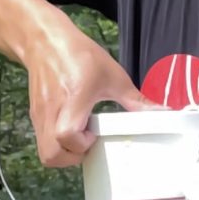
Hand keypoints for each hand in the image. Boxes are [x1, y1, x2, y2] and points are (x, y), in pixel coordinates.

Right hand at [23, 21, 152, 167]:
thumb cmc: (79, 55)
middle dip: (72, 158)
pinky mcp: (35, 116)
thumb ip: (136, 100)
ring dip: (64, 154)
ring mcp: (39, 116)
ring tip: (80, 138)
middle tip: (88, 143)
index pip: (67, 136)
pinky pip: (42, 142)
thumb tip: (163, 112)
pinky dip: (57, 145)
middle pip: (51, 155)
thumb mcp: (113, 76)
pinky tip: (73, 128)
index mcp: (72, 100)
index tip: (95, 134)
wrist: (45, 41)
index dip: (83, 143)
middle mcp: (51, 112)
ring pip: (45, 153)